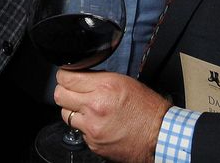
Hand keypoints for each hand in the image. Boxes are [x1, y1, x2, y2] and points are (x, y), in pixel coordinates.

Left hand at [54, 69, 171, 162]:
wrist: (160, 136)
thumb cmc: (147, 109)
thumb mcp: (124, 81)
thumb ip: (98, 78)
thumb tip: (81, 76)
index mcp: (104, 87)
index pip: (66, 78)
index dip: (65, 75)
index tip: (66, 76)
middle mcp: (95, 107)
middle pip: (60, 95)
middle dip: (65, 92)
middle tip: (73, 92)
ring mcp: (92, 127)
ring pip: (65, 114)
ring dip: (73, 110)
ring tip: (88, 110)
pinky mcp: (93, 143)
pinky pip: (79, 131)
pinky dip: (85, 127)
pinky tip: (98, 124)